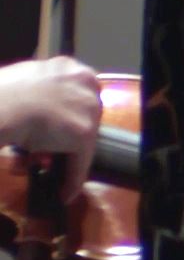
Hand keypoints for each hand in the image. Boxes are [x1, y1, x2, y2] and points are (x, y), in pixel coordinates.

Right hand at [0, 57, 101, 200]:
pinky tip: (64, 192)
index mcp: (68, 67)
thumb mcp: (20, 83)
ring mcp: (88, 107)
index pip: (74, 97)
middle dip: (59, 138)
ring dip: (61, 156)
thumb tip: (31, 108)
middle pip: (79, 117)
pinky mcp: (84, 133)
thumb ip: (35, 94)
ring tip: (39, 164)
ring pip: (79, 139)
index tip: (49, 132)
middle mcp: (85, 82)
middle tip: (40, 152)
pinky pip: (80, 161)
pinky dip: (72, 179)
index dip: (61, 118)